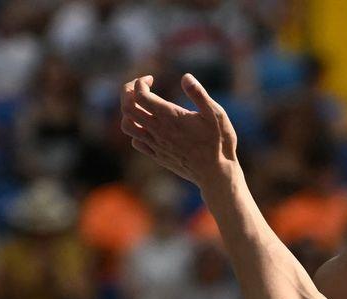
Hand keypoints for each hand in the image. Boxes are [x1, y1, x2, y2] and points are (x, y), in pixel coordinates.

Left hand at [119, 73, 236, 187]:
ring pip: (127, 126)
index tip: (151, 79)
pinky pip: (136, 142)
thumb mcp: (216, 114)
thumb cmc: (219, 142)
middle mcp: (158, 130)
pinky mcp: (158, 156)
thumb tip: (186, 77)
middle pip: (127, 107)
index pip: (139, 95)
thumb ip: (199, 94)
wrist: (216, 173)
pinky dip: (136, 130)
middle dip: (128, 92)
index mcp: (170, 117)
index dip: (141, 82)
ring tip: (139, 105)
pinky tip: (148, 126)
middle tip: (139, 87)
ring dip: (128, 112)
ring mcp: (156, 145)